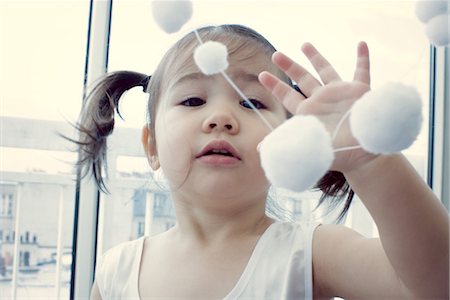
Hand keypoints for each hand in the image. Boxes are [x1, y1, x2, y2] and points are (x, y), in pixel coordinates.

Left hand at [259, 42, 377, 173]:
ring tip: (304, 44)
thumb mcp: (305, 147)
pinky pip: (362, 71)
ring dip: (316, 57)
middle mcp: (322, 101)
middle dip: (289, 66)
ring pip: (326, 70)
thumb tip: (257, 150)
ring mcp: (340, 94)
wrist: (363, 154)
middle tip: (276, 54)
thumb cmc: (335, 153)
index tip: (262, 75)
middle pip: (302, 78)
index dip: (275, 85)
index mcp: (308, 113)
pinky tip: (361, 44)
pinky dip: (363, 58)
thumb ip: (282, 143)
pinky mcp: (360, 91)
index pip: (287, 96)